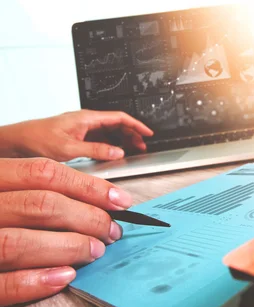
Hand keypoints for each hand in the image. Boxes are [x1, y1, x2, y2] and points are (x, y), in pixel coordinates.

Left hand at [0, 110, 152, 161]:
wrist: (17, 143)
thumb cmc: (37, 139)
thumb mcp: (69, 149)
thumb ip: (96, 150)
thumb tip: (117, 152)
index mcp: (86, 118)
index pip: (119, 117)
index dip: (136, 125)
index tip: (148, 133)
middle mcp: (85, 121)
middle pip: (117, 124)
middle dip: (132, 134)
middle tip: (142, 146)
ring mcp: (82, 129)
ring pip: (109, 132)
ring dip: (123, 140)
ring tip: (132, 150)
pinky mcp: (78, 137)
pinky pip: (101, 139)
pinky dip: (111, 145)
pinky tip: (114, 153)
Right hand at [0, 157, 133, 306]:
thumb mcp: (3, 193)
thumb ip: (34, 192)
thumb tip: (96, 202)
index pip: (42, 173)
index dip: (88, 187)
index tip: (120, 201)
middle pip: (40, 205)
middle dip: (87, 218)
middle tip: (111, 231)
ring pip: (17, 241)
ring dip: (66, 247)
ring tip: (95, 252)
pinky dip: (32, 282)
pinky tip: (63, 278)